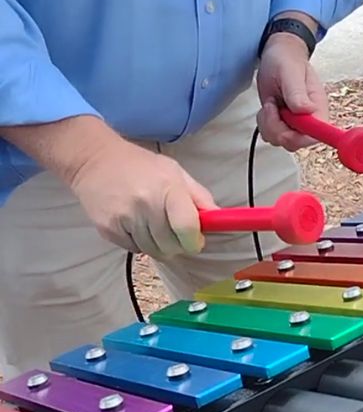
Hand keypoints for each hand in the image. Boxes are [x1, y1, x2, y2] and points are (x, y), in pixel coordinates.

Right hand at [2, 115, 216, 259]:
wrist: (93, 160)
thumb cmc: (140, 166)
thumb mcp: (175, 173)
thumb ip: (199, 197)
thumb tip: (220, 220)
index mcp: (167, 188)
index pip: (187, 228)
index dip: (195, 241)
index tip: (196, 241)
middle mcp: (145, 204)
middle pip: (171, 246)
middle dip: (177, 244)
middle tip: (173, 231)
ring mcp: (124, 218)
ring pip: (153, 251)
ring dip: (157, 244)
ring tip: (151, 223)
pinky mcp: (108, 229)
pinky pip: (133, 249)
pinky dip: (138, 243)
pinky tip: (134, 224)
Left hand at [256, 31, 328, 151]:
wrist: (278, 57)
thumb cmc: (286, 60)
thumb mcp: (290, 73)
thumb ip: (297, 92)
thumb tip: (306, 110)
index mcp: (318, 109)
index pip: (315, 136)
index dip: (298, 137)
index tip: (285, 121)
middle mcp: (309, 121)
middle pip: (294, 142)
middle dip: (276, 128)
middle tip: (272, 106)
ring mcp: (296, 125)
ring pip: (280, 141)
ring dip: (268, 125)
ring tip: (270, 104)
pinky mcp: (284, 125)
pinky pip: (271, 136)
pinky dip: (264, 124)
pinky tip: (268, 108)